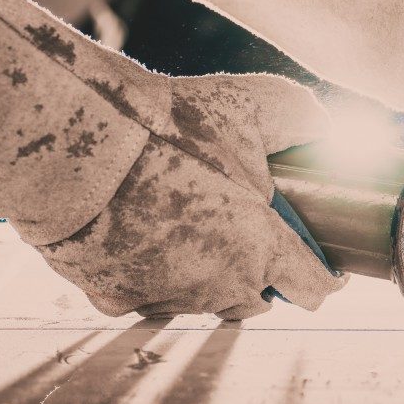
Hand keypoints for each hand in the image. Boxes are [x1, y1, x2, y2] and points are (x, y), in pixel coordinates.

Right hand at [0, 0, 343, 319]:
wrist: (75, 145)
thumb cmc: (168, 126)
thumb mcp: (251, 105)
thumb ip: (302, 118)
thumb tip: (324, 125)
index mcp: (261, 248)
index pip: (314, 288)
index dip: (326, 278)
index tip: (328, 268)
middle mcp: (219, 285)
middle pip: (255, 299)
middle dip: (261, 275)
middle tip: (251, 235)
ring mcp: (165, 297)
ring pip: (199, 299)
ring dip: (205, 275)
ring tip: (194, 232)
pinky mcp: (114, 298)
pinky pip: (142, 294)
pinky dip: (147, 272)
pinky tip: (139, 235)